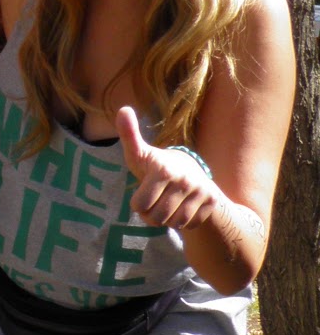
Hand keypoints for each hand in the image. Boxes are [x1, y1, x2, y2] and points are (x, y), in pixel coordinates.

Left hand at [117, 107, 219, 230]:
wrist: (193, 172)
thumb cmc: (157, 167)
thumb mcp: (140, 154)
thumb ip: (129, 135)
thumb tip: (122, 109)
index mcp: (164, 170)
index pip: (140, 206)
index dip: (138, 205)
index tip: (143, 193)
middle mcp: (185, 180)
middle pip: (156, 218)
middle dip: (151, 215)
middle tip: (157, 201)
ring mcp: (201, 191)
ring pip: (174, 224)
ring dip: (168, 219)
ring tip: (169, 204)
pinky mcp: (213, 202)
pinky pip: (190, 225)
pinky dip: (184, 221)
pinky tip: (184, 206)